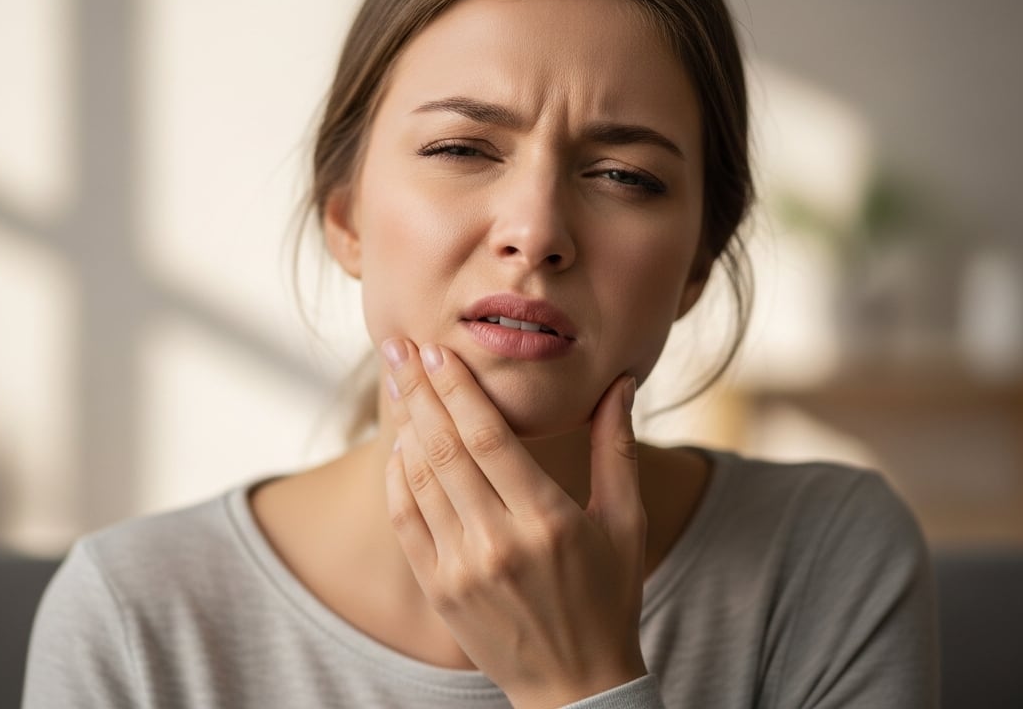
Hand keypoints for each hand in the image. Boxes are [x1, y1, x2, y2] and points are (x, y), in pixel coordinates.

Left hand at [381, 338, 647, 708]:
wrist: (575, 685)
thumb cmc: (609, 597)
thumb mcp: (626, 522)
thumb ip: (616, 448)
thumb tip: (620, 382)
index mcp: (547, 520)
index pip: (489, 437)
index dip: (458, 389)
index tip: (436, 350)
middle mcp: (498, 542)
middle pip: (445, 448)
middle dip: (419, 391)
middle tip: (398, 346)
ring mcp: (462, 568)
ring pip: (420, 480)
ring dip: (404, 425)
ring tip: (396, 383)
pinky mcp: (438, 589)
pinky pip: (406, 520)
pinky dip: (397, 478)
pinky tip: (399, 445)